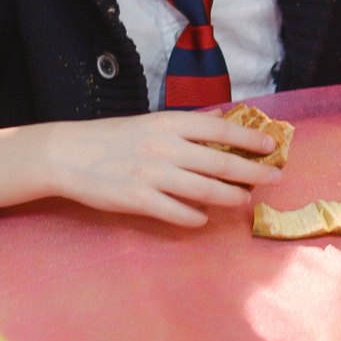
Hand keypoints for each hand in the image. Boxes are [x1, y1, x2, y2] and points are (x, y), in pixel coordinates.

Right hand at [0, 111, 278, 225]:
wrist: (67, 154)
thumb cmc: (111, 137)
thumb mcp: (149, 122)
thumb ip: (185, 126)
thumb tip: (223, 123)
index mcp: (167, 123)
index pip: (219, 128)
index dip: (249, 138)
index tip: (272, 146)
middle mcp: (163, 147)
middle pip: (219, 161)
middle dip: (252, 171)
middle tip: (274, 178)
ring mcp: (151, 175)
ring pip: (203, 190)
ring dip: (229, 196)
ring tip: (244, 199)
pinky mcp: (138, 200)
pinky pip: (176, 213)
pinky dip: (194, 217)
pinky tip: (203, 219)